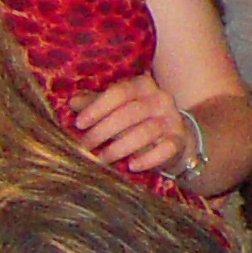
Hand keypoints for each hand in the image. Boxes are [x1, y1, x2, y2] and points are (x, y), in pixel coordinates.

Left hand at [70, 72, 188, 174]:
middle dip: (102, 131)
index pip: (119, 92)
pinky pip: (165, 149)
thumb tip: (72, 101)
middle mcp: (160, 99)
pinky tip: (132, 166)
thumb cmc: (137, 119)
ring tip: (101, 159)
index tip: (79, 124)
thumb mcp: (117, 107)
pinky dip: (147, 159)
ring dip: (119, 148)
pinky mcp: (178, 140)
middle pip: (129, 113)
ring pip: (145, 132)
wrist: (174, 134)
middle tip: (84, 147)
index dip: (97, 107)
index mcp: (143, 86)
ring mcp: (172, 119)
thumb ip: (96, 103)